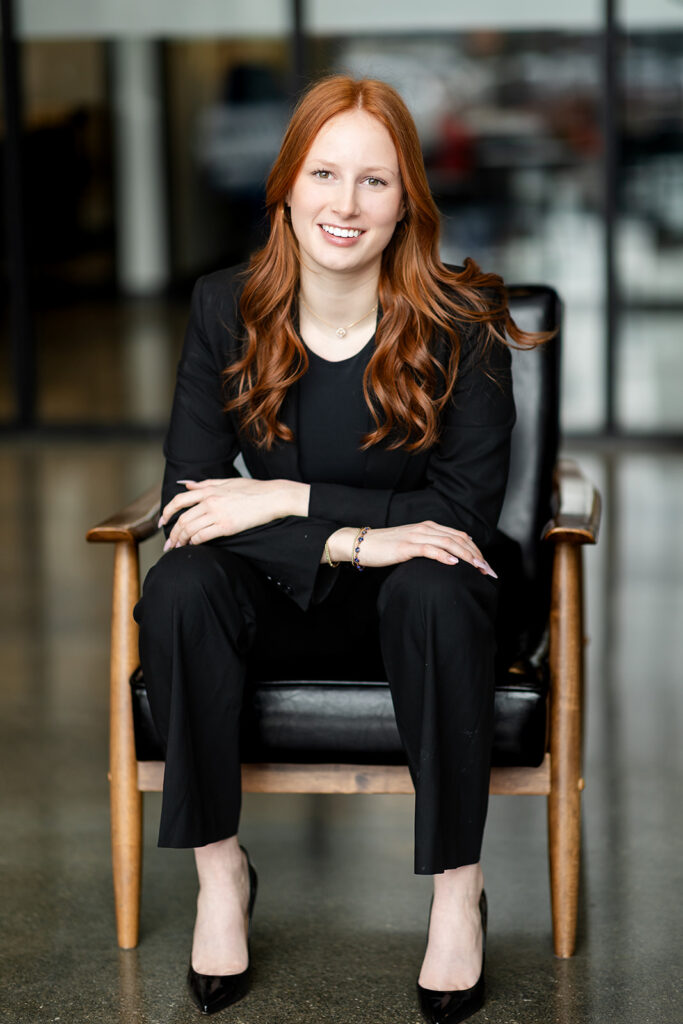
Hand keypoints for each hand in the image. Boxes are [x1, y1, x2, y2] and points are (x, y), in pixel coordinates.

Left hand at [159, 478, 288, 550]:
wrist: (272, 497)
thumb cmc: (253, 489)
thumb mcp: (227, 481)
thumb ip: (205, 484)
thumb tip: (187, 484)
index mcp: (209, 490)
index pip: (179, 500)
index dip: (167, 512)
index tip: (162, 522)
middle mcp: (210, 501)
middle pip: (182, 520)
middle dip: (173, 534)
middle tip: (169, 544)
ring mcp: (218, 514)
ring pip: (190, 529)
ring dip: (182, 540)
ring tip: (179, 547)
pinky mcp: (227, 526)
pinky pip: (203, 536)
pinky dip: (195, 542)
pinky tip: (194, 545)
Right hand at [329, 521, 496, 576]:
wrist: (363, 544)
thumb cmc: (387, 548)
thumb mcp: (413, 546)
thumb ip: (430, 548)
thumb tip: (449, 559)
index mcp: (429, 527)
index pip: (460, 536)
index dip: (477, 549)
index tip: (486, 566)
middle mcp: (425, 528)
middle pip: (459, 539)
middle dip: (477, 555)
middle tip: (488, 571)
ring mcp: (416, 536)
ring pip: (449, 543)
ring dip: (467, 556)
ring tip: (478, 568)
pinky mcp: (406, 546)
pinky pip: (429, 549)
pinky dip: (444, 555)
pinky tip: (454, 563)